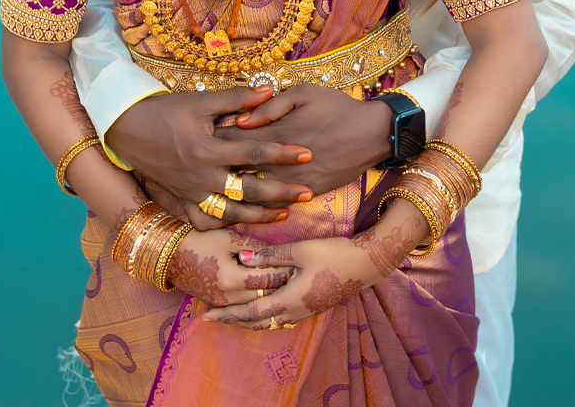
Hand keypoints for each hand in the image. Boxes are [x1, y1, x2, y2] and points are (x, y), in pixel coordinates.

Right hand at [106, 86, 315, 230]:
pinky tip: (242, 224)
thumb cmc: (166, 111)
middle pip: (250, 190)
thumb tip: (270, 89)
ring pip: (231, 212)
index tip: (307, 154)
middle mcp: (202, 176)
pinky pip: (205, 220)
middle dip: (281, 193)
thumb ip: (236, 98)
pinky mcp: (182, 200)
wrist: (128, 129)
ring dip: (259, 215)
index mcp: (209, 150)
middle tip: (308, 193)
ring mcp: (192, 192)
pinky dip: (223, 225)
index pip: (255, 153)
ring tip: (284, 213)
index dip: (283, 153)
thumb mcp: (200, 101)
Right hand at [165, 228, 292, 306]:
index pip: (267, 279)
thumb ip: (255, 246)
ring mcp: (221, 305)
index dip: (285, 272)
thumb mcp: (228, 237)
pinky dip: (255, 302)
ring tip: (287, 286)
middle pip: (264, 295)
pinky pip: (242, 308)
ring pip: (254, 305)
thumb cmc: (199, 240)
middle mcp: (227, 297)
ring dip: (270, 296)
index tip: (299, 266)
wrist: (169, 255)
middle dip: (281, 286)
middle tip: (299, 277)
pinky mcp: (217, 306)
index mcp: (231, 279)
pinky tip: (268, 296)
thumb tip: (280, 251)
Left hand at [199, 231, 403, 329]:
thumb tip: (242, 258)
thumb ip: (270, 256)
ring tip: (230, 316)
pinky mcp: (312, 307)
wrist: (367, 264)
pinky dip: (264, 317)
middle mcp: (295, 311)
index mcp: (289, 299)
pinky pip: (281, 319)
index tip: (207, 314)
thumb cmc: (333, 254)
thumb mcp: (300, 250)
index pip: (250, 313)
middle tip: (211, 318)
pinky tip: (260, 312)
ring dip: (248, 320)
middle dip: (233, 320)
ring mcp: (305, 311)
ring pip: (269, 323)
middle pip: (257, 323)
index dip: (227, 314)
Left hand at [214, 85, 392, 197]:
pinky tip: (243, 201)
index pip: (233, 138)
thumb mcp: (304, 93)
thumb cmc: (337, 107)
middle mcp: (280, 159)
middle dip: (217, 164)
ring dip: (233, 188)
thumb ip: (270, 107)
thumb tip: (241, 119)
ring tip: (216, 184)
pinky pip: (274, 204)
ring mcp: (292, 179)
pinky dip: (256, 204)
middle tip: (200, 162)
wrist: (372, 134)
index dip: (214, 137)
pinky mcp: (306, 192)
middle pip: (237, 166)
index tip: (201, 135)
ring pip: (253, 190)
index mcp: (276, 131)